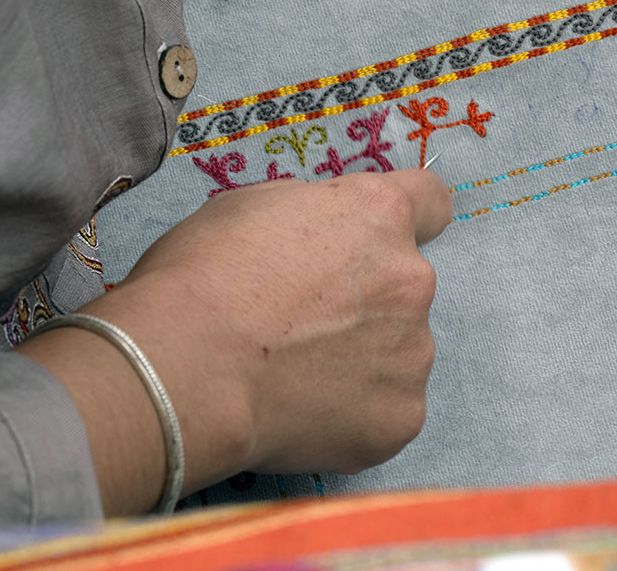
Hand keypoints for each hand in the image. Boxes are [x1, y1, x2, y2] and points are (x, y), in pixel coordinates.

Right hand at [19, 169, 450, 513]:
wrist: (185, 368)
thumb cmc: (201, 277)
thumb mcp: (252, 206)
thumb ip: (312, 217)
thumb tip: (322, 241)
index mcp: (379, 215)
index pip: (430, 200)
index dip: (409, 217)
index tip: (380, 241)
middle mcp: (413, 279)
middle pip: (405, 285)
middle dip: (367, 300)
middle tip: (303, 328)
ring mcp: (414, 352)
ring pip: (400, 350)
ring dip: (364, 358)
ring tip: (297, 379)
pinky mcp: (403, 416)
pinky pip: (388, 409)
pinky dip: (355, 413)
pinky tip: (305, 415)